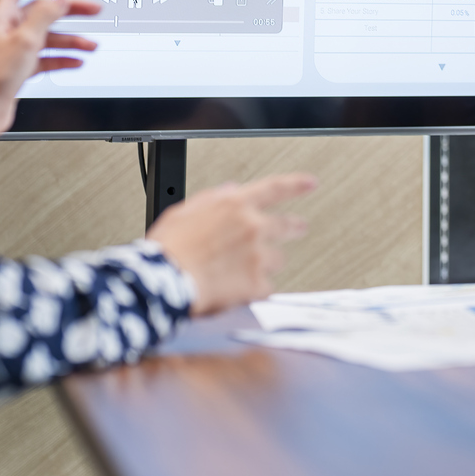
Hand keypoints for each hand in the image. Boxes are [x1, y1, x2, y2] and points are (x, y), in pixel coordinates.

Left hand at [0, 0, 99, 171]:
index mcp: (3, 15)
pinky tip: (76, 61)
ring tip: (91, 45)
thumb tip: (59, 0)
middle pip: (44, 11)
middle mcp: (8, 28)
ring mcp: (14, 47)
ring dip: (72, 39)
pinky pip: (47, 56)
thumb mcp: (26, 40)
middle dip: (71, 10)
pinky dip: (63, 57)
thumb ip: (45, 15)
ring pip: (49, 35)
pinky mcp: (20, 65)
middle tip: (94, 8)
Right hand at [148, 173, 318, 313]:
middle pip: (284, 225)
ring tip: (246, 272)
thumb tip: (230, 191)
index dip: (296, 184)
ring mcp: (257, 255)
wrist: (164, 280)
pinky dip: (254, 290)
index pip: (274, 188)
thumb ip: (212, 199)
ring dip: (266, 264)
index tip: (310, 183)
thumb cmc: (167, 248)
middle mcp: (252, 227)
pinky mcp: (256, 283)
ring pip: (276, 259)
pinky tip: (238, 292)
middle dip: (294, 226)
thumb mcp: (183, 212)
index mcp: (234, 205)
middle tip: (299, 227)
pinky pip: (265, 287)